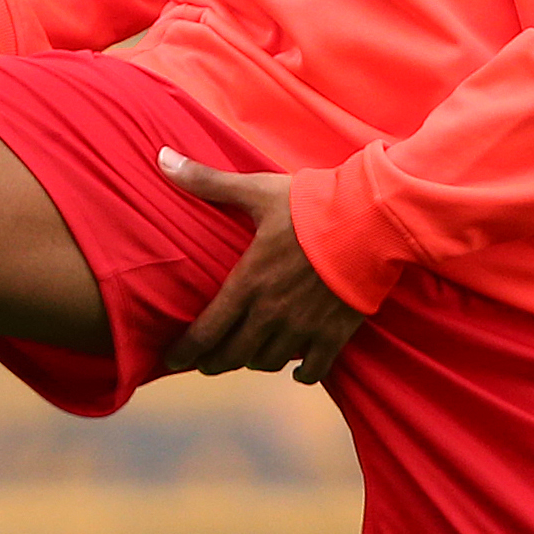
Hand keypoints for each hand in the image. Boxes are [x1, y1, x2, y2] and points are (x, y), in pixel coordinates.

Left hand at [154, 149, 368, 385]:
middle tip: (204, 364)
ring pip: (269, 362)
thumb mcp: (256, 191)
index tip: (173, 360)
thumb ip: (207, 182)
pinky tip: (297, 371)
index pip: (206, 332)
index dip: (185, 351)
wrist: (370, 221)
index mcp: (247, 284)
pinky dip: (302, 374)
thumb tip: (162, 158)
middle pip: (233, 355)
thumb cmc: (311, 205)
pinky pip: (314, 370)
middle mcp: (270, 315)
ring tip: (248, 356)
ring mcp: (303, 328)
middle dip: (214, 363)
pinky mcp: (335, 334)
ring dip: (254, 361)